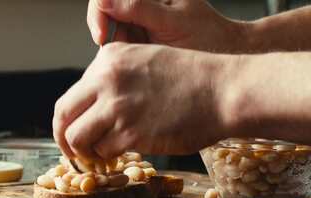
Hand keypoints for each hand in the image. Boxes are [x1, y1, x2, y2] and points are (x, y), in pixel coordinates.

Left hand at [53, 42, 234, 159]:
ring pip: (76, 137)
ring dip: (85, 151)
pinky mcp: (130, 133)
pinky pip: (103, 151)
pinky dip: (109, 157)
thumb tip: (92, 107)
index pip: (73, 94)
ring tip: (99, 155)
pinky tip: (121, 154)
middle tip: (72, 151)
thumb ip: (114, 79)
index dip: (71, 118)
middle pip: (63, 114)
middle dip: (62, 137)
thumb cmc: (191, 79)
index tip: (76, 130)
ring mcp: (117, 107)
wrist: (224, 91)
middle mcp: (107, 79)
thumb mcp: (144, 61)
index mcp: (108, 58)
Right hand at [87, 0, 247, 52]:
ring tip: (140, 58)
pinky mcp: (141, 38)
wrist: (227, 59)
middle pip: (105, 12)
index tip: (102, 35)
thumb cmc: (209, 38)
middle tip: (121, 54)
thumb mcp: (173, 22)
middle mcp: (144, 3)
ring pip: (110, 32)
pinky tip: (140, 62)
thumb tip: (104, 1)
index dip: (99, 13)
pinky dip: (123, 58)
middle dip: (108, 34)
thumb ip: (139, 8)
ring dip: (117, 49)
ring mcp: (141, 20)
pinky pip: (119, 47)